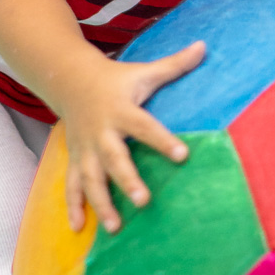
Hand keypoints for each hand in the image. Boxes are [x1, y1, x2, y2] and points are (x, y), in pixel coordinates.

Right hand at [61, 41, 205, 233]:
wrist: (69, 79)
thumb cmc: (116, 79)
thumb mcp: (144, 71)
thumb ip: (175, 65)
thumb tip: (205, 46)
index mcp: (122, 111)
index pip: (145, 127)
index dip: (163, 140)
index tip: (183, 155)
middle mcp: (102, 133)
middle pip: (115, 159)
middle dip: (127, 181)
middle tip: (144, 201)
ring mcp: (85, 149)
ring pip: (91, 179)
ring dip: (101, 203)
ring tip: (115, 227)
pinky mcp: (75, 159)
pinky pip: (72, 185)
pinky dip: (73, 207)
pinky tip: (80, 228)